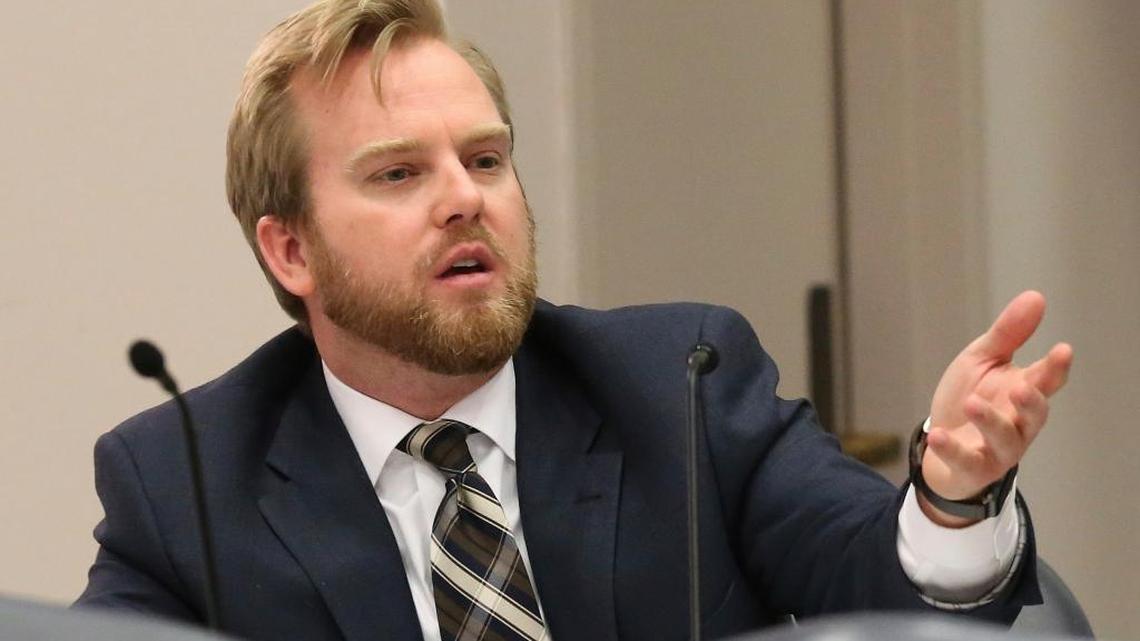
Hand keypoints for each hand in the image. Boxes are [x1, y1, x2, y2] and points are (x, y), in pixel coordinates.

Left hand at [921, 291, 1072, 525]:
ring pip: (1005, 440)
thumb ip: (1008, 334)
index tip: (1062, 350)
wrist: (940, 442)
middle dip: (1032, 402)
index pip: (1047, 380)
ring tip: (972, 403)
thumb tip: (1036, 297)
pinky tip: (938, 436)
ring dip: (991, 422)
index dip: (1056, 367)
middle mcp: (1018, 423)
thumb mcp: (983, 360)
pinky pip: (967, 462)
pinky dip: (952, 450)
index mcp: (1023, 391)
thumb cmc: (969, 397)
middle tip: (1023, 386)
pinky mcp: (973, 467)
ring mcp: (997, 448)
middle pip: (1035, 415)